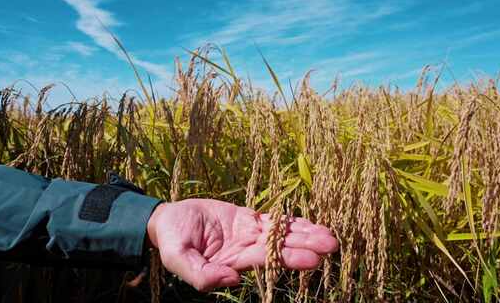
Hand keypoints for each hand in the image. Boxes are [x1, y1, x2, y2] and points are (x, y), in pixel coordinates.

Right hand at [147, 198, 337, 291]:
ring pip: (281, 234)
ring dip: (305, 234)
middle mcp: (244, 250)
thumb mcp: (177, 258)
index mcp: (231, 262)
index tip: (313, 259)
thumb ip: (200, 274)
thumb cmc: (170, 239)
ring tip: (330, 236)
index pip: (266, 261)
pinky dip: (290, 222)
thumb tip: (232, 280)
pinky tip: (309, 224)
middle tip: (333, 245)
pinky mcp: (246, 219)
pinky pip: (272, 220)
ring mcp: (248, 234)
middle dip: (306, 246)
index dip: (289, 258)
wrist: (167, 219)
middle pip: (280, 249)